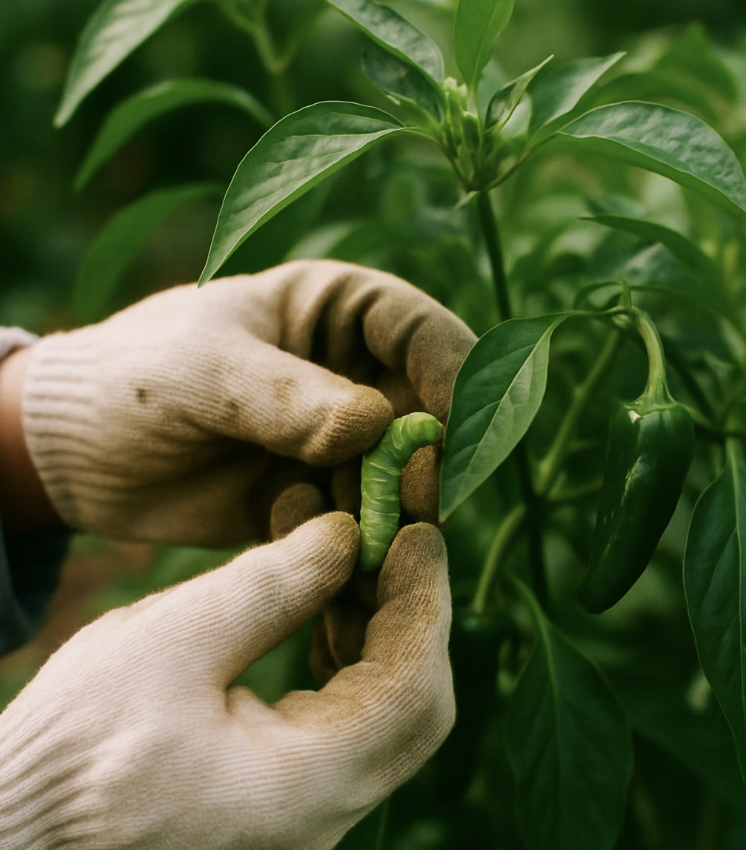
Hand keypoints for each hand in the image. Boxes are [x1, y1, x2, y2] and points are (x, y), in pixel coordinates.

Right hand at [0, 514, 453, 849]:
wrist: (25, 820)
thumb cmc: (76, 744)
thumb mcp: (166, 645)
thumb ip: (268, 587)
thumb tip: (346, 533)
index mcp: (301, 788)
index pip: (412, 689)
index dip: (425, 602)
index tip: (419, 531)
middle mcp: (323, 815)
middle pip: (415, 704)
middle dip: (412, 610)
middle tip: (396, 536)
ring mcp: (308, 811)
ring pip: (386, 709)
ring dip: (380, 626)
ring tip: (357, 555)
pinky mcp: (288, 795)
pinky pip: (349, 720)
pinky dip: (350, 655)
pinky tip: (326, 607)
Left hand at [22, 260, 475, 543]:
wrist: (77, 454)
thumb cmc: (132, 378)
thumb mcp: (200, 369)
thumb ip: (282, 395)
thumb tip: (372, 425)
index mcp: (334, 312)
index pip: (420, 330)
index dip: (454, 374)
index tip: (453, 429)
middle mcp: (351, 377)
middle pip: (428, 415)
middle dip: (430, 461)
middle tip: (419, 503)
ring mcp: (338, 445)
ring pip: (401, 482)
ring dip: (397, 515)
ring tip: (365, 545)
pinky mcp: (320, 501)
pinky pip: (361, 528)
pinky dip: (360, 553)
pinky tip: (337, 573)